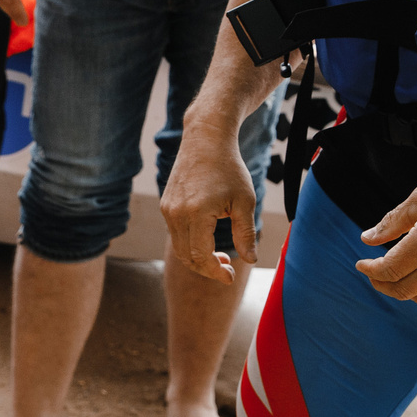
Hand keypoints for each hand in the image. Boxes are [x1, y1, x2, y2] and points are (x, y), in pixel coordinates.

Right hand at [159, 120, 255, 282]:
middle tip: (227, 269)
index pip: (201, 256)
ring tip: (220, 256)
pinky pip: (176, 234)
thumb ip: (246, 233)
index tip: (230, 276)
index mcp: (197, 212)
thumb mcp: (245, 201)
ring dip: (198, 258)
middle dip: (207, 269)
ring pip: (179, 248)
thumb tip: (250, 260)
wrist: (205, 140)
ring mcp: (168, 209)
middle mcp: (176, 213)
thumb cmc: (229, 169)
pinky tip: (208, 241)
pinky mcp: (166, 205)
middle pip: (187, 257)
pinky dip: (190, 244)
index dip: (215, 271)